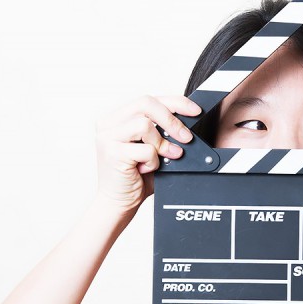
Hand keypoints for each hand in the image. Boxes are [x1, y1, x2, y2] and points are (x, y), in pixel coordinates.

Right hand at [94, 95, 201, 213]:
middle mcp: (109, 124)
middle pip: (146, 104)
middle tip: (186, 137)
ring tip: (162, 158)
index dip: (175, 103)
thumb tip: (187, 125)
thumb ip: (163, 133)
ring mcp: (107, 137)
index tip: (194, 111)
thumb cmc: (136, 177)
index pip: (149, 100)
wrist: (119, 203)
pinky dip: (153, 161)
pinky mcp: (112, 153)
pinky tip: (146, 169)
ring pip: (145, 125)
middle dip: (172, 120)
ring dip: (161, 143)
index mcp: (117, 118)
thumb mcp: (153, 149)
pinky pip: (145, 149)